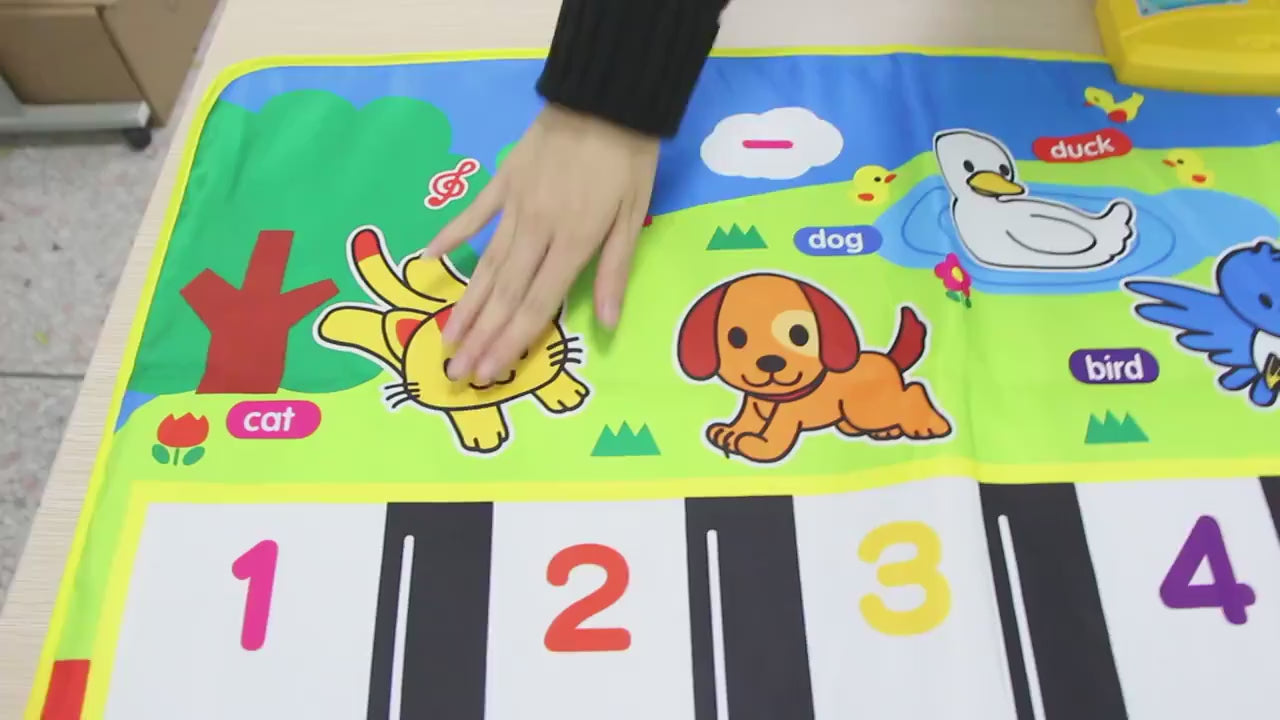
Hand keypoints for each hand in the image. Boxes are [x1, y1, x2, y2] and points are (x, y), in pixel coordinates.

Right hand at [423, 104, 659, 383]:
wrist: (605, 95)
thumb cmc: (629, 158)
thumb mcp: (634, 215)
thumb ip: (615, 270)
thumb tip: (606, 324)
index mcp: (573, 241)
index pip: (538, 304)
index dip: (512, 343)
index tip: (489, 373)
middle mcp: (537, 229)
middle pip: (505, 294)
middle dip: (481, 338)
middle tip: (456, 373)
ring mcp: (515, 204)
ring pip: (486, 264)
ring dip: (466, 305)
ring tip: (445, 339)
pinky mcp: (503, 179)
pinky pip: (474, 214)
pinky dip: (450, 236)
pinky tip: (428, 260)